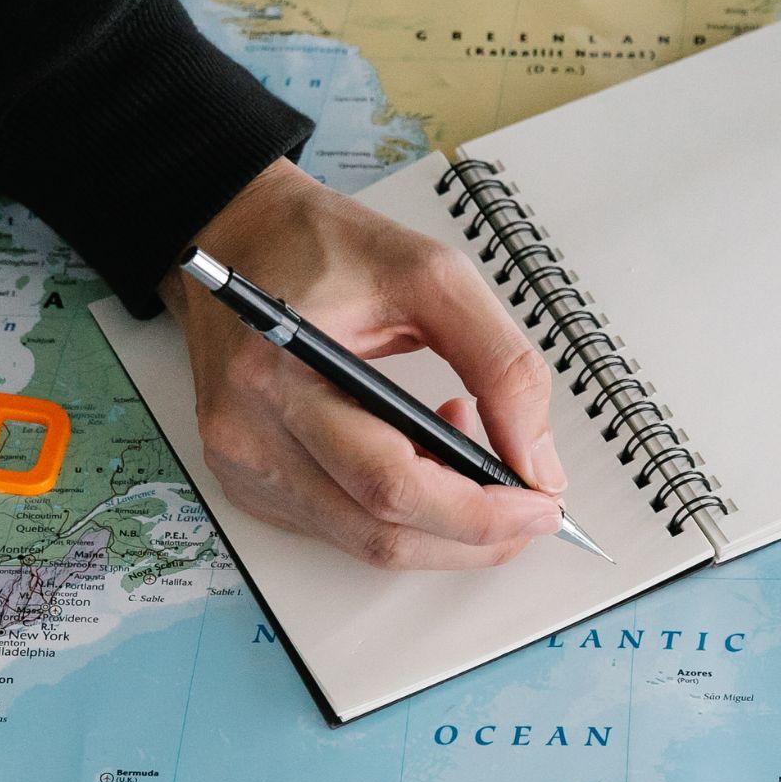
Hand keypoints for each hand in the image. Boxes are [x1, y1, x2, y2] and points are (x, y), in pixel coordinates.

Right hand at [160, 160, 564, 569]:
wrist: (238, 238)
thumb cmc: (322, 246)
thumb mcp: (431, 276)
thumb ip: (499, 364)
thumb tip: (536, 462)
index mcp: (280, 373)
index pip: (390, 485)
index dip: (477, 512)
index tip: (542, 504)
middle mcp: (247, 434)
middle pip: (379, 533)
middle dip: (472, 533)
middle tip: (530, 505)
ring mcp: (242, 466)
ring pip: (364, 543)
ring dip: (439, 520)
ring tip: (469, 448)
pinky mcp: (248, 481)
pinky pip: (341, 527)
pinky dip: (399, 510)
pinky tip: (420, 455)